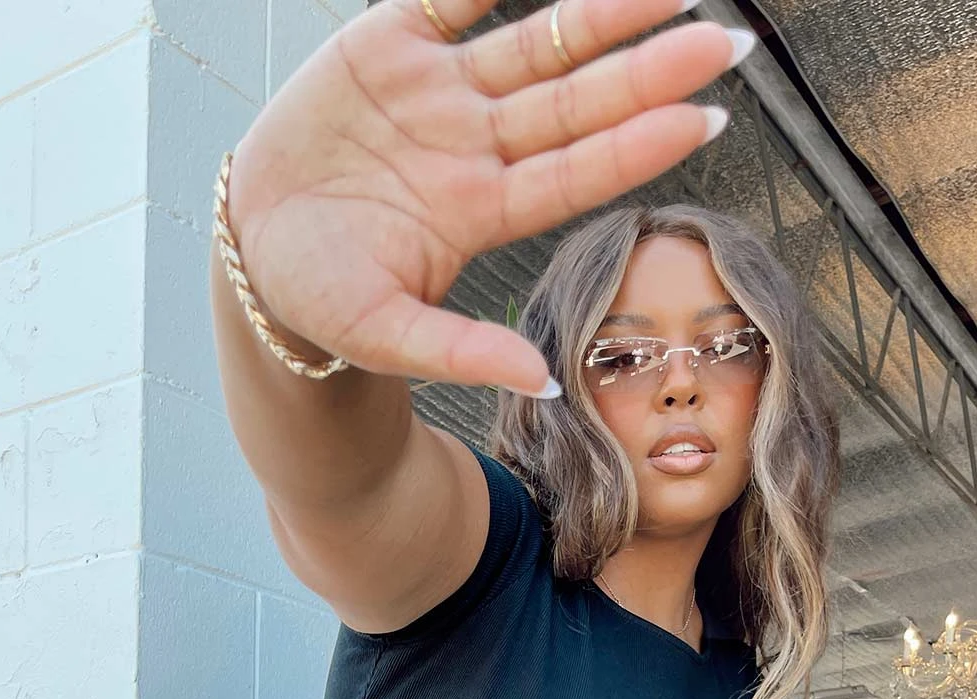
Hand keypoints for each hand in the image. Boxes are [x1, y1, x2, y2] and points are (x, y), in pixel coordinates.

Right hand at [225, 0, 749, 395]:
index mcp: (480, 210)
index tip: (706, 119)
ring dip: (601, 9)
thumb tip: (542, 384)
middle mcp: (475, 145)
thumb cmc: (322, 299)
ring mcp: (438, 92)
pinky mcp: (390, 44)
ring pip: (535, 38)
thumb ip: (463, 353)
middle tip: (724, 42)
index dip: (638, 144)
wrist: (251, 249)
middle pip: (576, 100)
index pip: (577, 171)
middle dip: (647, 69)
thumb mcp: (386, 336)